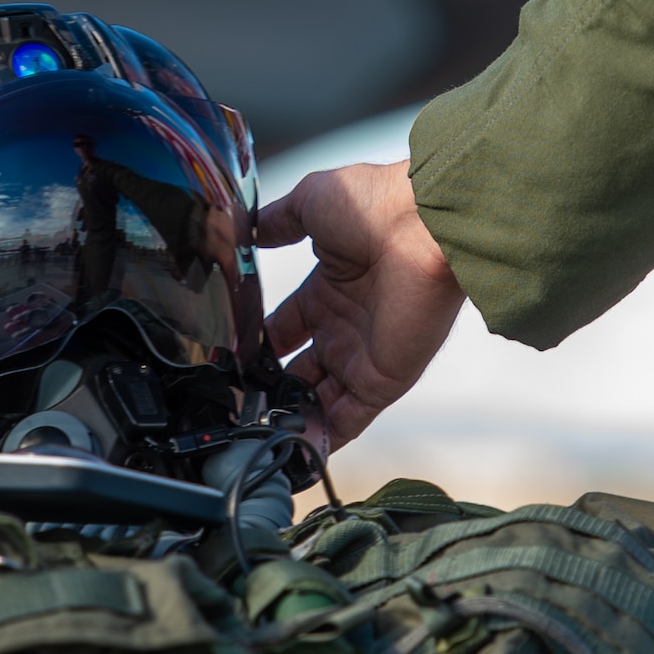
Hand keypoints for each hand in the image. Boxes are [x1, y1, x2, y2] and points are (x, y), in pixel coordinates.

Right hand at [256, 160, 465, 444]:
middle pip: (300, 371)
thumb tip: (250, 229)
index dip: (258, 347)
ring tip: (252, 438)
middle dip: (272, 390)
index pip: (284, 330)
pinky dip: (322, 439)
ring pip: (320, 401)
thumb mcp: (311, 202)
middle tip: (237, 408)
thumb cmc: (376, 205)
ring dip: (291, 419)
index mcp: (327, 289)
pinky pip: (348, 419)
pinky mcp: (383, 379)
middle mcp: (344, 325)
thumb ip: (278, 221)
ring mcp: (363, 355)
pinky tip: (289, 451)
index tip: (230, 364)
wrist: (423, 224)